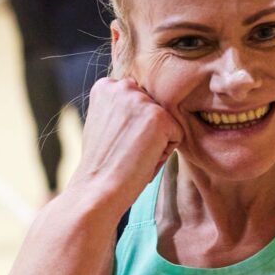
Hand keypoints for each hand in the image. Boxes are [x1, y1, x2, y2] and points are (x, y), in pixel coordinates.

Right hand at [69, 78, 183, 214]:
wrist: (97, 189)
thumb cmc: (101, 165)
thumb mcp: (102, 123)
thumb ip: (120, 108)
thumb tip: (143, 109)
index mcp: (106, 85)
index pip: (139, 101)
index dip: (131, 126)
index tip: (115, 142)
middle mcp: (123, 86)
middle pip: (154, 110)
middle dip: (145, 131)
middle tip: (124, 151)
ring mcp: (141, 100)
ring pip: (166, 123)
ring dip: (155, 142)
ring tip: (132, 155)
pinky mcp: (159, 117)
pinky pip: (177, 136)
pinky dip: (164, 153)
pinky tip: (142, 160)